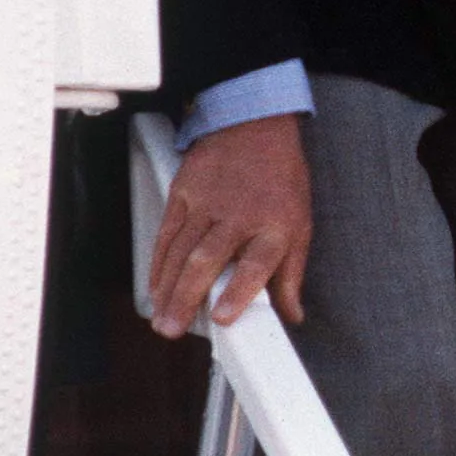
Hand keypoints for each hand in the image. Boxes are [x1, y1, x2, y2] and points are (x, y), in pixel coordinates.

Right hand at [148, 115, 311, 337]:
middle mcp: (239, 215)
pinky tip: (155, 287)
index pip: (256, 264)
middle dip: (187, 298)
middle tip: (174, 329)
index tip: (223, 317)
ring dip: (167, 288)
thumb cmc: (280, 180)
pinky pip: (166, 234)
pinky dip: (158, 263)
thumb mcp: (299, 224)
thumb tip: (293, 315)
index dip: (238, 292)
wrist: (254, 125)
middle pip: (207, 260)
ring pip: (181, 251)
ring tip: (161, 319)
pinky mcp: (184, 192)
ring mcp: (208, 203)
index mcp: (274, 225)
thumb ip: (291, 274)